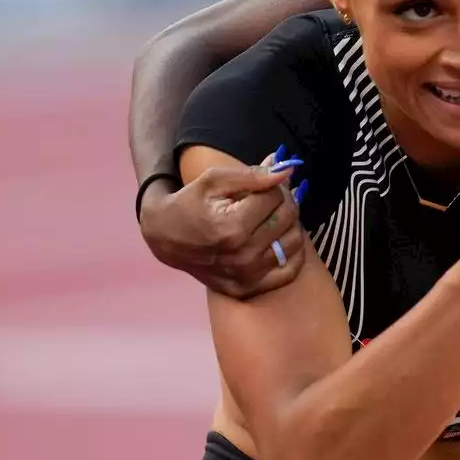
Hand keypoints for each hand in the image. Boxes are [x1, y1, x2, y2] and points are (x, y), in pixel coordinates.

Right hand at [139, 150, 307, 297]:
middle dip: (284, 200)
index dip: (274, 184)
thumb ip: (253, 175)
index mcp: (232, 228)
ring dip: (290, 223)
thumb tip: (286, 170)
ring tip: (273, 216)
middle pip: (287, 218)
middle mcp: (242, 256)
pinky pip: (290, 271)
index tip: (265, 183)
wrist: (165, 239)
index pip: (275, 197)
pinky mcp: (249, 289)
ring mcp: (247, 276)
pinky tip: (279, 239)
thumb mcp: (214, 181)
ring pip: (294, 241)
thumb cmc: (190, 204)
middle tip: (271, 196)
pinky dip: (292, 252)